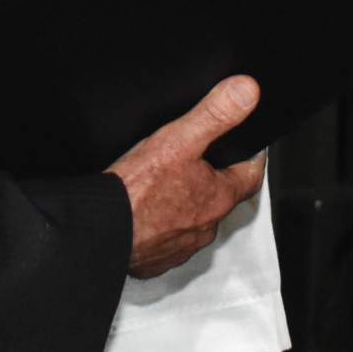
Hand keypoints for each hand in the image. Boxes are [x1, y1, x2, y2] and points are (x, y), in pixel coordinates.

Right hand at [107, 76, 266, 278]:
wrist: (101, 229)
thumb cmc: (137, 190)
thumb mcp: (178, 139)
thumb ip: (215, 113)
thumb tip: (247, 91)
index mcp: (217, 198)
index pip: (250, 176)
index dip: (252, 159)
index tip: (252, 149)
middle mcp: (205, 227)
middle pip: (221, 200)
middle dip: (214, 182)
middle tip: (201, 163)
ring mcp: (181, 247)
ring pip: (194, 222)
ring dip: (188, 207)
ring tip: (170, 187)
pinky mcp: (156, 260)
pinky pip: (168, 242)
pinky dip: (163, 228)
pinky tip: (148, 213)